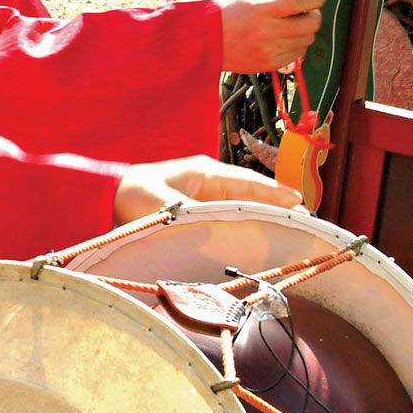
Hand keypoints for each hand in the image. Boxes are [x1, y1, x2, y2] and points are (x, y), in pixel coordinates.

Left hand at [113, 154, 302, 222]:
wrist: (107, 196)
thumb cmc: (131, 194)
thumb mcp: (159, 205)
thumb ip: (189, 217)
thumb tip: (215, 232)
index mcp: (204, 173)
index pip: (248, 183)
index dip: (275, 195)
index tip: (299, 204)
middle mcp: (211, 182)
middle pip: (253, 196)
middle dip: (278, 208)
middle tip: (306, 225)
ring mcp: (207, 195)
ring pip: (244, 206)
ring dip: (266, 217)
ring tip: (292, 233)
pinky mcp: (200, 210)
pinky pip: (230, 216)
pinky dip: (247, 225)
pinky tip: (259, 239)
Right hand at [219, 0, 324, 72]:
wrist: (210, 42)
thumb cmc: (233, 14)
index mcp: (263, 10)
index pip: (300, 2)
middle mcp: (268, 31)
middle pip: (311, 23)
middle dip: (314, 14)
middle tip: (306, 11)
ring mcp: (271, 50)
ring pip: (308, 39)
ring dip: (306, 31)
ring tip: (292, 26)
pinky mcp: (272, 64)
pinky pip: (298, 54)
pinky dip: (297, 45)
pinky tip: (284, 39)